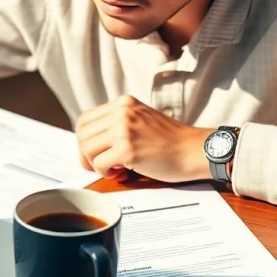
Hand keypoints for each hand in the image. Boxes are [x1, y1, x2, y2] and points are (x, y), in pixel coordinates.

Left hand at [75, 95, 213, 182]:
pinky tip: (123, 172)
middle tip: (102, 165)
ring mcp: (124, 129)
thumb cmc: (170, 142)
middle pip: (82, 134)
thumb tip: (89, 144)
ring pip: (87, 148)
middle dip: (86, 155)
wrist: (194, 150)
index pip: (85, 119)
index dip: (84, 140)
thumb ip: (117, 124)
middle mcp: (122, 111)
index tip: (94, 153)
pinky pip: (99, 163)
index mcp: (124, 103)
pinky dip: (106, 173)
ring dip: (97, 164)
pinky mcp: (128, 148)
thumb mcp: (141, 120)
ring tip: (116, 168)